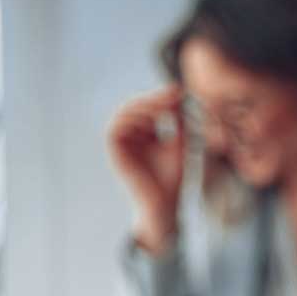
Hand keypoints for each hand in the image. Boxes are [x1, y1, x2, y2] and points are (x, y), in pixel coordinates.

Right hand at [107, 85, 188, 251]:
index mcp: (142, 134)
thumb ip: (178, 121)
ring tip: (166, 108)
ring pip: (125, 113)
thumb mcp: (180, 143)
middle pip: (135, 106)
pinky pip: (116, 128)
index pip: (148, 107)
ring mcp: (121, 144)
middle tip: (175, 95)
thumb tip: (178, 94)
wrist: (166, 203)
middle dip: (155, 98)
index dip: (162, 98)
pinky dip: (133, 120)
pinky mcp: (115, 152)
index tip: (181, 92)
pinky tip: (153, 120)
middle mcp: (129, 137)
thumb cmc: (173, 178)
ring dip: (145, 107)